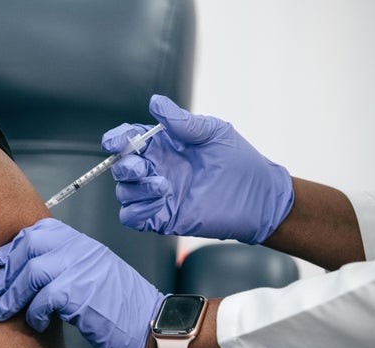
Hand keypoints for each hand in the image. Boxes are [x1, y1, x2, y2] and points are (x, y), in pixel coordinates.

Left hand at [0, 218, 165, 347]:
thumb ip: (68, 266)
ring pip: (32, 271)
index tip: (0, 263)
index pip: (41, 229)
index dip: (14, 246)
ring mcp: (84, 269)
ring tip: (0, 312)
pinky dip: (33, 312)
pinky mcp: (83, 294)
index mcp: (85, 244)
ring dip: (10, 295)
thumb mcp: (96, 275)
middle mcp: (83, 250)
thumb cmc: (124, 308)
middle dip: (6, 268)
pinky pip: (44, 298)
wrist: (154, 326)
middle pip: (30, 244)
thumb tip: (30, 273)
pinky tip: (35, 322)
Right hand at [101, 95, 293, 243]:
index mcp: (163, 146)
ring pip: (124, 192)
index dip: (117, 139)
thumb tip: (156, 102)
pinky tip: (158, 202)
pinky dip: (136, 211)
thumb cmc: (240, 162)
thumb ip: (182, 122)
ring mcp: (159, 195)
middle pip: (121, 168)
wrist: (259, 198)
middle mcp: (157, 169)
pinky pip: (132, 217)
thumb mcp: (213, 133)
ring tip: (162, 186)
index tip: (114, 142)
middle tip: (143, 167)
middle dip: (124, 166)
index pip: (129, 140)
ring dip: (135, 189)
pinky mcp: (163, 217)